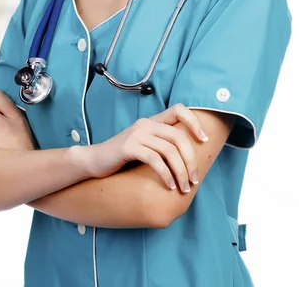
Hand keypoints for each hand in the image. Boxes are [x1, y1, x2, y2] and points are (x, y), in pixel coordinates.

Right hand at [83, 103, 207, 192]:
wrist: (94, 161)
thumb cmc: (122, 157)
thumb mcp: (144, 146)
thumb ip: (161, 144)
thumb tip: (189, 157)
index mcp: (152, 121)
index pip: (178, 109)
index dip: (194, 122)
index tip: (204, 140)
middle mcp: (145, 124)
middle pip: (179, 137)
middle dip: (191, 160)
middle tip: (194, 180)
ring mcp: (137, 134)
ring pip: (169, 150)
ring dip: (181, 172)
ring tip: (183, 187)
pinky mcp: (128, 147)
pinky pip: (155, 160)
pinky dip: (166, 175)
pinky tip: (168, 186)